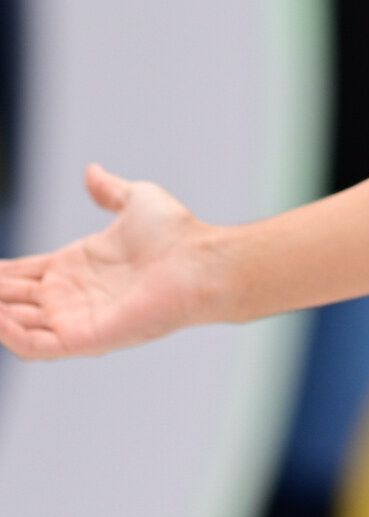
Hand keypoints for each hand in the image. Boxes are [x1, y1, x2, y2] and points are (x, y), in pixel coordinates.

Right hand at [0, 164, 227, 359]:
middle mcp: (68, 295)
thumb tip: (91, 170)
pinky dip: (8, 334)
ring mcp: (74, 318)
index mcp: (73, 266)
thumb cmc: (178, 234)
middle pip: (9, 299)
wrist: (201, 261)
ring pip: (14, 324)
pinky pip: (33, 346)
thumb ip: (109, 191)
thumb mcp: (136, 201)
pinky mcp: (83, 338)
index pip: (18, 274)